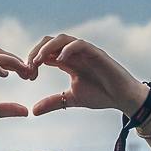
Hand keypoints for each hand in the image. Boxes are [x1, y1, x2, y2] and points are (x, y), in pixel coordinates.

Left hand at [25, 35, 146, 116]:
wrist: (122, 98)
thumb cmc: (100, 95)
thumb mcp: (71, 99)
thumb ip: (53, 102)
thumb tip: (33, 111)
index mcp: (67, 61)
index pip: (45, 53)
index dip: (33, 61)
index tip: (27, 75)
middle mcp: (74, 53)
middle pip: (50, 42)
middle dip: (36, 51)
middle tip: (29, 67)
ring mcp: (85, 51)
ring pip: (63, 39)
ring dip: (48, 48)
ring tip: (39, 60)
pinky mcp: (96, 53)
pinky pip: (80, 44)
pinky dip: (68, 49)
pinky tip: (59, 60)